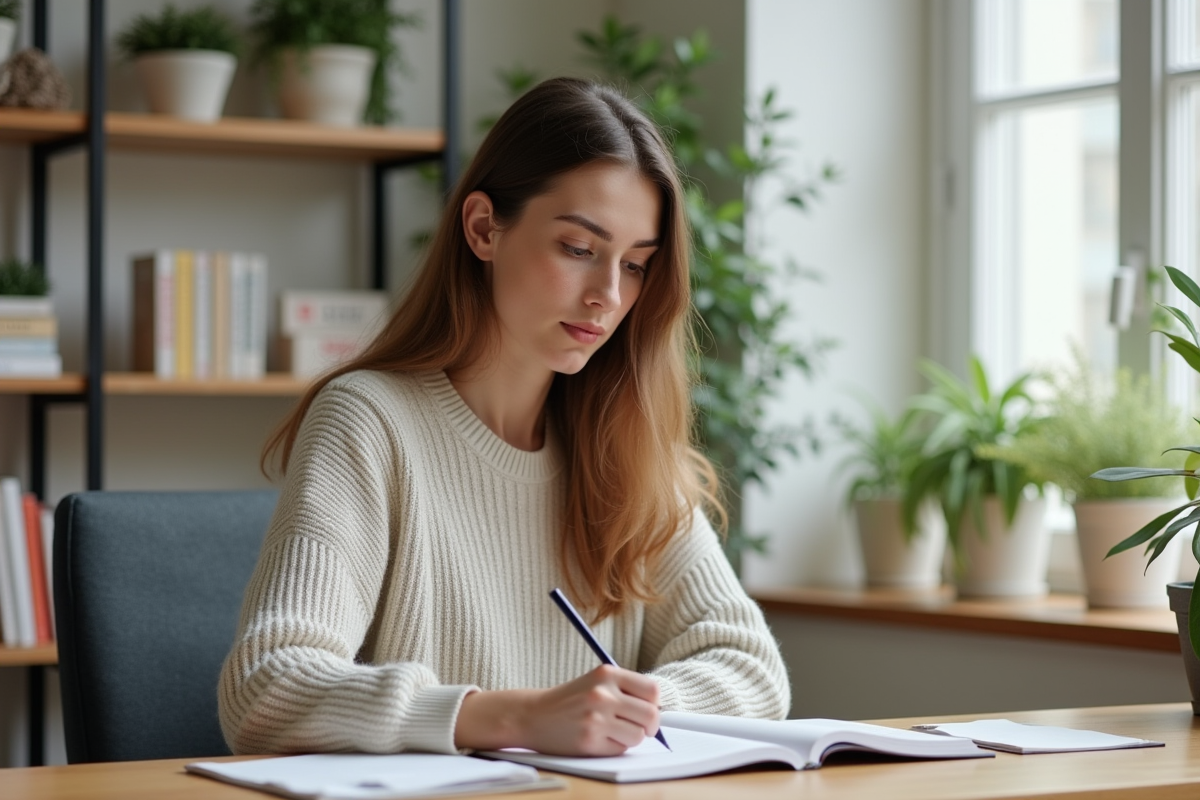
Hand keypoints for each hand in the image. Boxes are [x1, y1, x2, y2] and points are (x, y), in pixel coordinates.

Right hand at [454, 664, 660, 755]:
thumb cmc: (569, 700)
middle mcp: (602, 694)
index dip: (654, 704)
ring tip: (613, 732)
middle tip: (639, 728)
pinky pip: (620, 749)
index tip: (647, 709)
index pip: (652, 690)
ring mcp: (596, 718)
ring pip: (638, 736)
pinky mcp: (589, 741)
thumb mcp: (596, 682)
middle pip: (651, 715)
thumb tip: (657, 708)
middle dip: (649, 726)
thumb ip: (625, 689)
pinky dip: (614, 747)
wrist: (533, 714)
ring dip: (630, 738)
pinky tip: (598, 739)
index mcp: (607, 674)